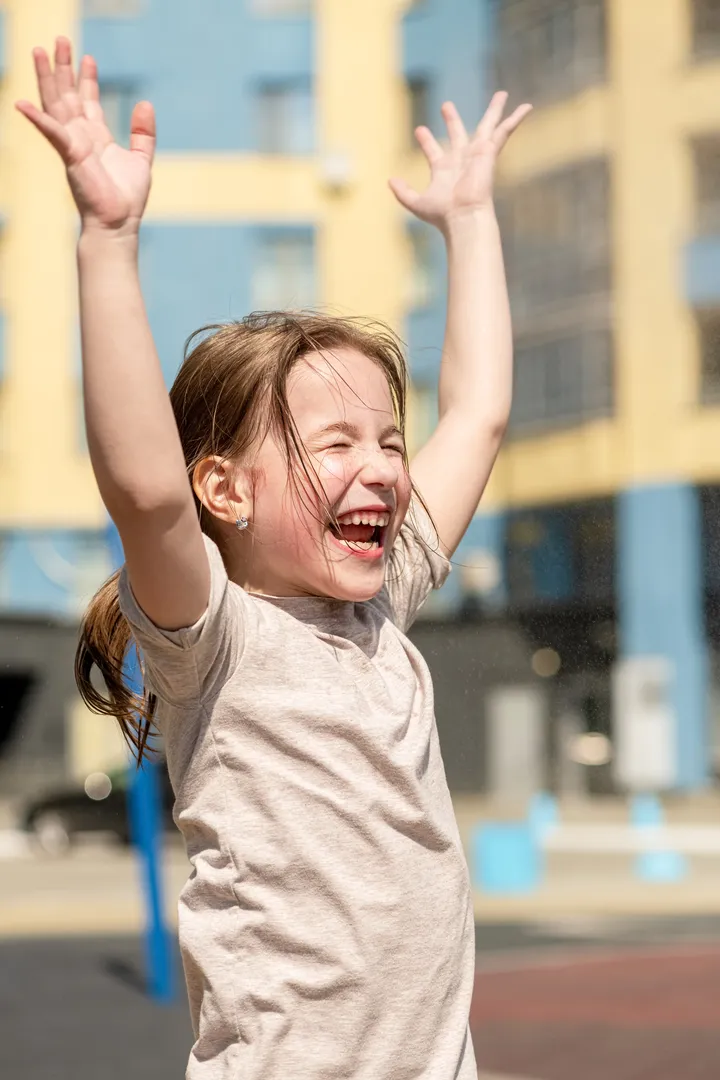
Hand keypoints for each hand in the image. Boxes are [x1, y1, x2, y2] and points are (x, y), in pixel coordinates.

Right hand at [15, 37, 154, 232]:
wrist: (118, 224)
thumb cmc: (127, 199)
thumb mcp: (141, 159)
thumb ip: (143, 133)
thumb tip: (146, 103)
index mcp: (96, 137)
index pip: (88, 100)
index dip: (87, 78)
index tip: (87, 57)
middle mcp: (81, 137)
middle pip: (68, 95)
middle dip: (64, 68)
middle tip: (60, 39)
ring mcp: (73, 145)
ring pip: (56, 104)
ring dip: (47, 78)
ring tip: (40, 51)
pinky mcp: (70, 155)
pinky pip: (51, 132)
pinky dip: (38, 118)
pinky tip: (22, 103)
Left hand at [389, 93, 530, 231]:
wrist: (463, 217)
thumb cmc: (442, 214)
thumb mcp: (416, 203)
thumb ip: (402, 192)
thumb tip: (389, 180)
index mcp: (444, 171)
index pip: (434, 151)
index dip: (426, 142)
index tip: (420, 130)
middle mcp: (461, 161)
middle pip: (458, 135)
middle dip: (452, 120)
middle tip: (446, 105)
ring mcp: (477, 156)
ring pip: (487, 127)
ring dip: (494, 111)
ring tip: (501, 94)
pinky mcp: (489, 152)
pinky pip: (504, 131)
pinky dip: (515, 119)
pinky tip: (526, 108)